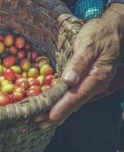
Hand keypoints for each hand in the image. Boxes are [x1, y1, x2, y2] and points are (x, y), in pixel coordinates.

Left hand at [35, 2, 123, 128]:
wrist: (112, 28)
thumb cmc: (99, 34)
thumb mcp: (88, 44)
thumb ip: (79, 62)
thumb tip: (68, 80)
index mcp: (98, 75)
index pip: (78, 95)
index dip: (64, 107)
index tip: (51, 116)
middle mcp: (97, 83)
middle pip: (75, 103)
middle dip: (57, 114)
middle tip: (39, 123)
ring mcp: (93, 83)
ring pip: (75, 101)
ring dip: (59, 111)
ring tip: (42, 120)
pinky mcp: (88, 81)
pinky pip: (75, 95)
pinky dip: (63, 103)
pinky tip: (54, 107)